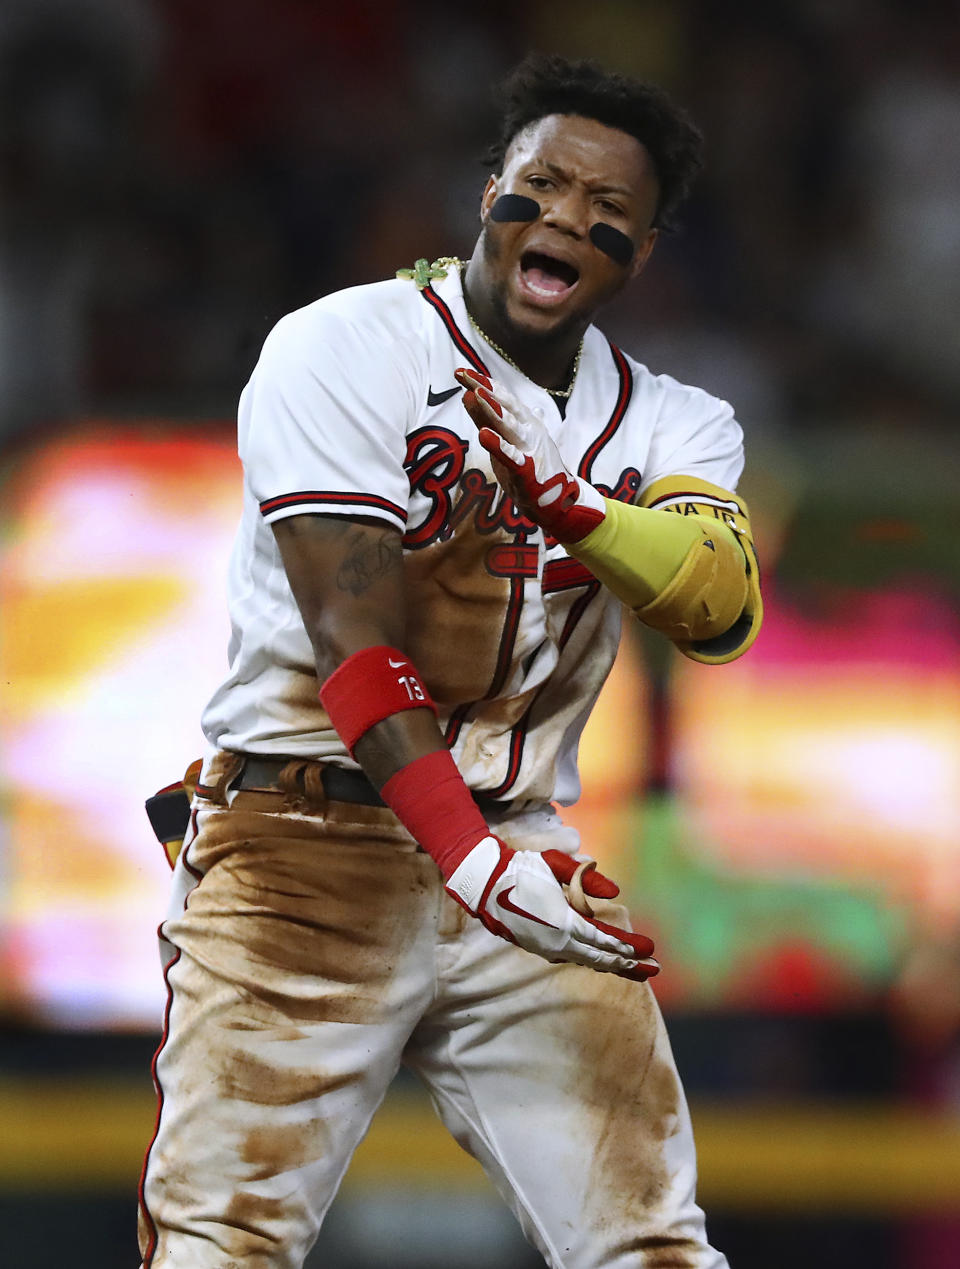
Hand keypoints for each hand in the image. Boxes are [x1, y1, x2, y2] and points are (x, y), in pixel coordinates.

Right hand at [445, 835, 659, 980]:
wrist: (484, 883)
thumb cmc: (521, 868)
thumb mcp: (555, 865)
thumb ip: (586, 879)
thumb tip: (616, 893)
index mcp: (563, 922)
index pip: (604, 938)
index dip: (629, 946)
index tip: (651, 950)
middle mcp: (557, 941)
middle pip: (600, 958)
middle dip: (629, 964)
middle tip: (654, 970)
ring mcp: (546, 948)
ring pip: (587, 961)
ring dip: (613, 966)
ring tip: (637, 972)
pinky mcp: (538, 948)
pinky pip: (572, 957)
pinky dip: (592, 960)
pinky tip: (603, 962)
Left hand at [455, 368, 606, 542]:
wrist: (553, 500)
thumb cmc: (528, 466)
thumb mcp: (504, 437)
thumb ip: (486, 418)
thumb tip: (468, 394)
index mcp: (524, 421)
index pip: (501, 397)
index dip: (482, 383)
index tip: (460, 372)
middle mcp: (528, 430)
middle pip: (504, 406)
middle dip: (484, 390)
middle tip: (465, 376)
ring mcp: (528, 449)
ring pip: (509, 426)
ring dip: (493, 410)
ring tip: (476, 394)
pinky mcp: (526, 472)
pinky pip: (512, 457)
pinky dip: (498, 446)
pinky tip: (484, 435)